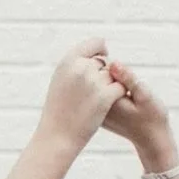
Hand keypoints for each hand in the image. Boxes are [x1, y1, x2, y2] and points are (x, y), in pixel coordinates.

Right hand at [38, 38, 122, 152]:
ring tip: (93, 102)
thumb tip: (95, 52)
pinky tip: (107, 104)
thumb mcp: (60, 80)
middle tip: (90, 93)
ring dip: (109, 86)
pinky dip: (118, 95)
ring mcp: (94, 81)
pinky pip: (121, 87)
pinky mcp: (105, 96)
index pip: (96, 43)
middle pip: (104, 62)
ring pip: (113, 76)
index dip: (101, 51)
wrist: (57, 136)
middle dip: (102, 74)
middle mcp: (81, 67)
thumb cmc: (58, 110)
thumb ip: (75, 64)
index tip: (101, 60)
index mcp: (68, 60)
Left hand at [99, 57, 178, 175]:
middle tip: (129, 95)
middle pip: (96, 75)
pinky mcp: (98, 111)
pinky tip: (123, 103)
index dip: (119, 70)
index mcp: (105, 99)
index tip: (131, 88)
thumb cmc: (152, 117)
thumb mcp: (145, 95)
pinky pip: (99, 93)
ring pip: (98, 84)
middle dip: (113, 76)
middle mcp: (95, 105)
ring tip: (126, 100)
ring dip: (111, 84)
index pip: (102, 69)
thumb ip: (128, 79)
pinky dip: (109, 92)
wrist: (151, 139)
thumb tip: (112, 63)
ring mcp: (95, 110)